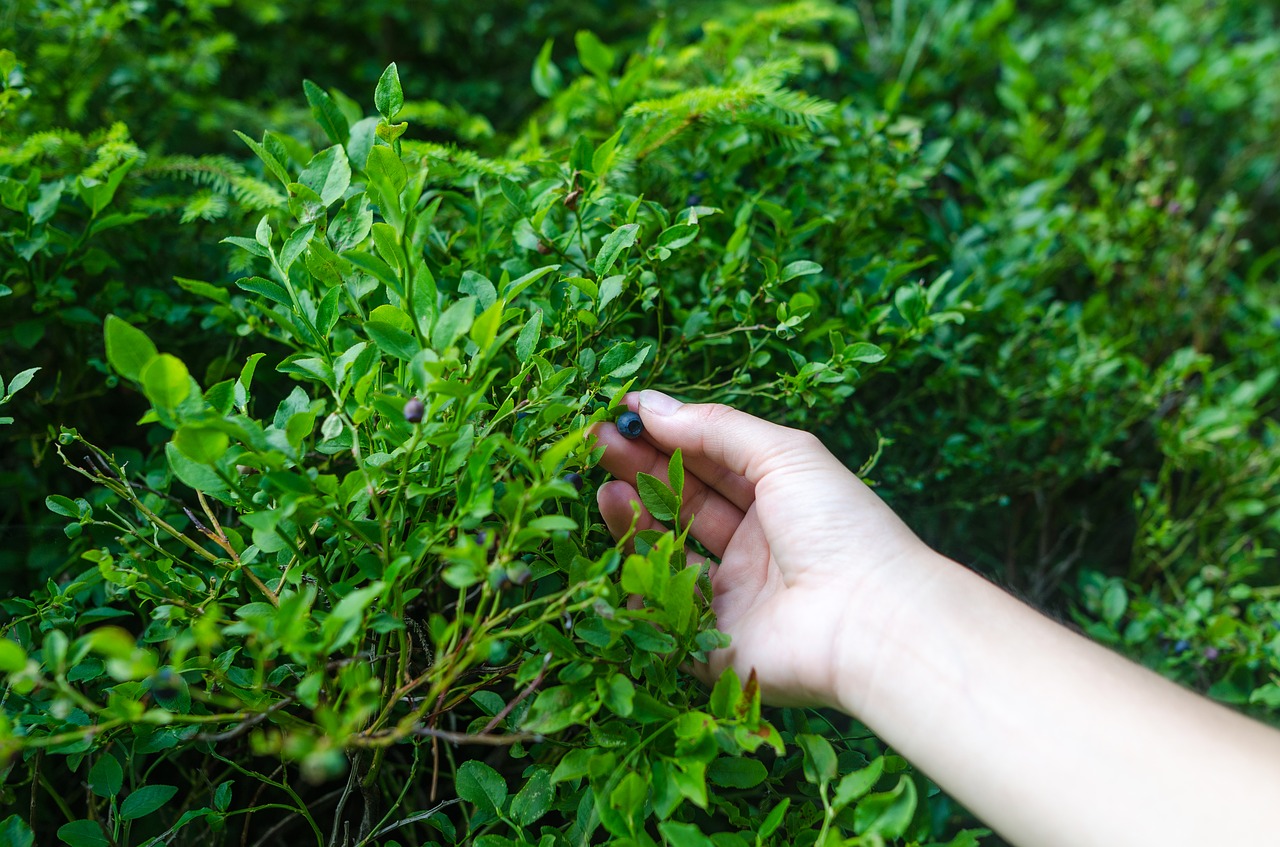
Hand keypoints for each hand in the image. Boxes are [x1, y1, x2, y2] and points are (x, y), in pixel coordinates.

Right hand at [594, 390, 939, 707]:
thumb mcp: (784, 455)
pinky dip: (639, 580)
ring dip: (634, 517)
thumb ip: (715, 428)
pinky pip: (663, 613)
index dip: (668, 436)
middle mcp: (753, 548)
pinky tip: (620, 543)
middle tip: (595, 442)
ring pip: (668, 552)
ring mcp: (732, 597)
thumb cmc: (840, 527)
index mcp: (778, 500)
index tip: (622, 414)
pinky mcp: (712, 645)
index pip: (710, 461)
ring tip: (605, 487)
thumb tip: (650, 404)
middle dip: (640, 469)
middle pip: (683, 502)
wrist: (869, 620)